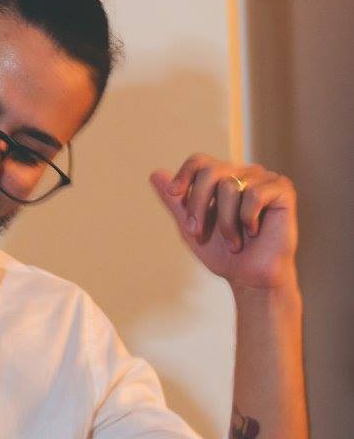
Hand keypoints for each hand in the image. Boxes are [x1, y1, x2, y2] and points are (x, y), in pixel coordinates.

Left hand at [149, 154, 298, 289]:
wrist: (249, 277)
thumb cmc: (222, 253)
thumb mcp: (190, 226)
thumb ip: (175, 201)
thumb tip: (155, 174)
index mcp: (222, 179)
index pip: (199, 161)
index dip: (184, 175)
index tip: (173, 194)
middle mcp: (243, 174)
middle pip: (210, 171)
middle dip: (197, 204)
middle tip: (196, 232)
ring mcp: (264, 179)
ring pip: (230, 186)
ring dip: (224, 222)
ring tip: (232, 242)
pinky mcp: (282, 189)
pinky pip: (254, 195)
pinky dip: (247, 219)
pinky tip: (254, 232)